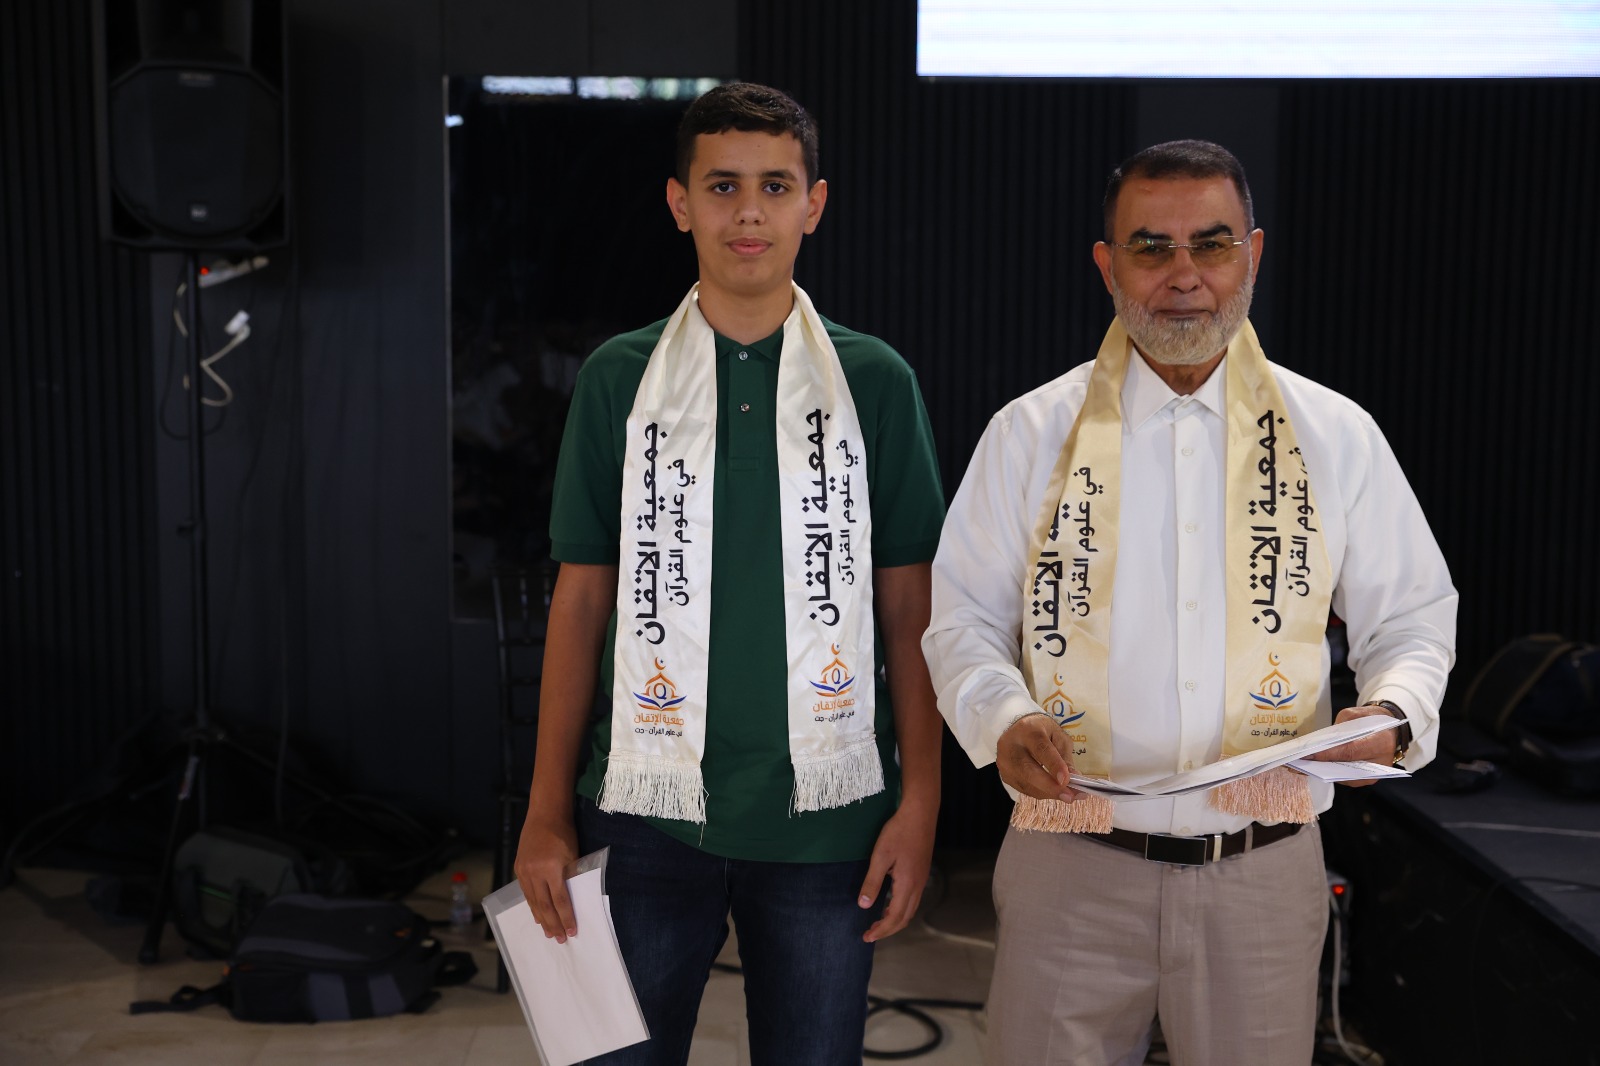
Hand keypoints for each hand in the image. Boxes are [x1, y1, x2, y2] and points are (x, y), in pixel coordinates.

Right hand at [513, 810, 579, 941]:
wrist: (545, 815)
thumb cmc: (564, 833)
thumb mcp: (573, 855)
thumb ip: (571, 877)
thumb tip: (571, 900)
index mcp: (552, 868)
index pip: (560, 900)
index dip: (567, 917)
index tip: (572, 931)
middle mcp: (535, 872)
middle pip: (544, 905)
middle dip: (553, 924)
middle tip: (560, 939)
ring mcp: (524, 871)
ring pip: (533, 901)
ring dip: (542, 919)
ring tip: (549, 933)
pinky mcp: (518, 868)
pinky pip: (526, 892)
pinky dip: (532, 906)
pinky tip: (537, 915)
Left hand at [858, 801, 936, 942]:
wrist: (920, 813)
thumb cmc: (899, 832)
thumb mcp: (880, 856)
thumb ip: (872, 882)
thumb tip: (863, 905)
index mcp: (907, 884)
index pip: (895, 918)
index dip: (881, 931)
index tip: (867, 937)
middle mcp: (918, 885)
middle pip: (905, 918)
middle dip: (888, 929)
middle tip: (870, 933)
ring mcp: (922, 879)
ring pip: (910, 909)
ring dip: (895, 919)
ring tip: (878, 921)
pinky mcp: (922, 871)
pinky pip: (913, 898)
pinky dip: (901, 908)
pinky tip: (890, 902)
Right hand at [996, 713, 1081, 801]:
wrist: (1019, 731)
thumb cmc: (1043, 733)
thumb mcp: (1059, 738)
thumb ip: (1066, 758)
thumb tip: (1075, 780)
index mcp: (1028, 729)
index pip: (1040, 749)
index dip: (1054, 765)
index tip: (1066, 780)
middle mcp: (1010, 745)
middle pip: (1028, 770)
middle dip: (1050, 786)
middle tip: (1069, 796)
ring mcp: (1004, 761)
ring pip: (1026, 784)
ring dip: (1048, 793)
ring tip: (1068, 796)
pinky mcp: (1004, 775)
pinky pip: (1024, 789)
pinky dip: (1041, 793)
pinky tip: (1053, 792)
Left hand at [1307, 705, 1403, 786]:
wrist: (1390, 730)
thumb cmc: (1372, 719)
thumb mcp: (1356, 714)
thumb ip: (1339, 727)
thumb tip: (1320, 741)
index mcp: (1380, 742)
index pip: (1350, 751)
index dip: (1328, 754)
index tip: (1308, 754)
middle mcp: (1379, 764)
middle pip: (1344, 767)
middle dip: (1319, 764)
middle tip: (1296, 762)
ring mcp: (1372, 775)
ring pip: (1341, 775)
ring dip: (1320, 770)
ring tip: (1298, 765)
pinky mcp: (1366, 779)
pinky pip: (1343, 777)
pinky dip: (1327, 771)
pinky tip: (1311, 766)